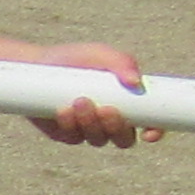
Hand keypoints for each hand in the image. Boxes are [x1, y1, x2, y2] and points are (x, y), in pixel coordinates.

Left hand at [31, 43, 153, 146]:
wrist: (38, 63)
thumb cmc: (77, 58)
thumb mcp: (100, 54)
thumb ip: (121, 62)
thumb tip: (135, 82)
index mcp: (129, 104)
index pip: (151, 124)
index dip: (156, 131)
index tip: (150, 132)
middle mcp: (111, 121)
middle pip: (124, 139)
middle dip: (117, 128)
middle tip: (106, 108)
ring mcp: (88, 130)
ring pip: (98, 139)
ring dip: (91, 124)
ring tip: (80, 100)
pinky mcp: (65, 133)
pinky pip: (72, 138)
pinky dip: (69, 125)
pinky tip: (63, 110)